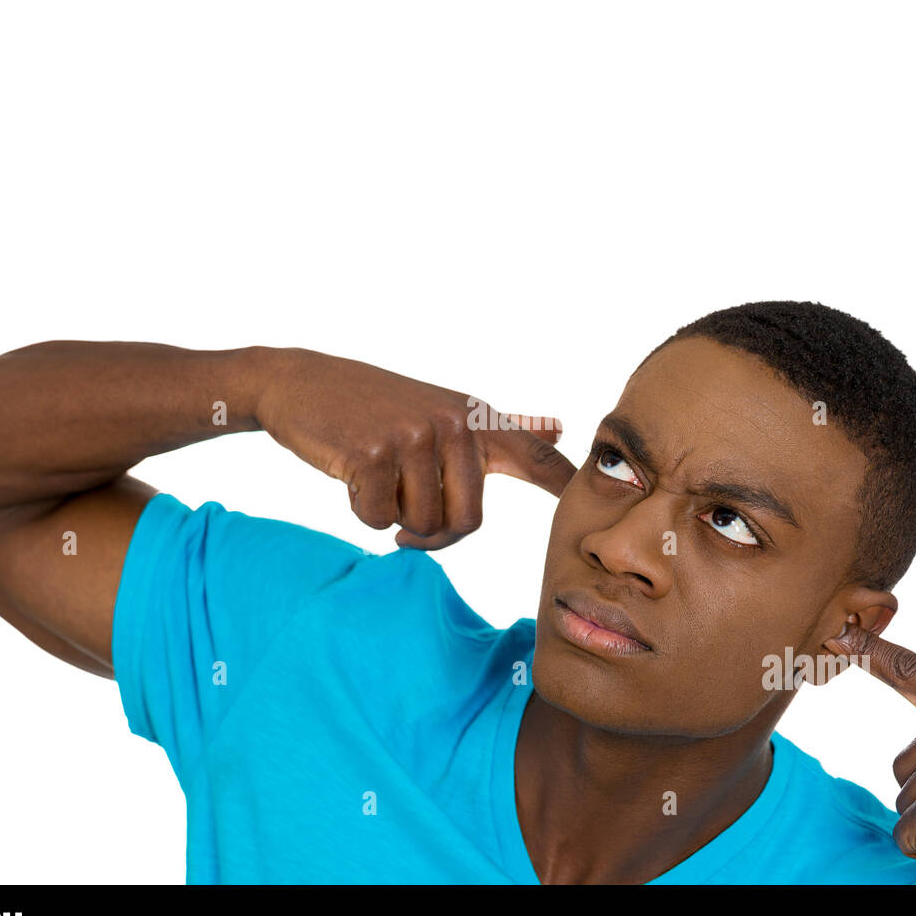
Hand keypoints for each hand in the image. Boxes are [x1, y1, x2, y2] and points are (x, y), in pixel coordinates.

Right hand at [256, 348, 576, 548]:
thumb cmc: (377, 405)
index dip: (568, 487)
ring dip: (393, 519)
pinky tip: (351, 473)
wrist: (302, 382)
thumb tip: (560, 425)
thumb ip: (503, 428)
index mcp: (477, 421)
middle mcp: (456, 425)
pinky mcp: (373, 451)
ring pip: (422, 525)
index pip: (536, 459)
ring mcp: (415, 435)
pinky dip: (359, 510)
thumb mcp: (448, 408)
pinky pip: (377, 518)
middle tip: (406, 516)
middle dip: (434, 533)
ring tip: (378, 480)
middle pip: (467, 522)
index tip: (613, 499)